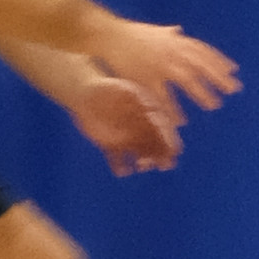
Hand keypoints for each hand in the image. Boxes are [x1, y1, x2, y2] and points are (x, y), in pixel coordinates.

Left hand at [48, 52, 184, 175]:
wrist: (84, 94)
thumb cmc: (108, 87)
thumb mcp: (126, 90)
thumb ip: (140, 99)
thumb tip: (153, 109)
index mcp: (146, 115)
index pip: (163, 130)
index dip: (170, 140)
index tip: (174, 149)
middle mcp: (138, 129)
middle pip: (155, 146)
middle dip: (161, 156)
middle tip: (164, 165)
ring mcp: (125, 138)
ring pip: (139, 155)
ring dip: (144, 163)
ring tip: (142, 165)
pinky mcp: (109, 145)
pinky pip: (117, 159)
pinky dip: (120, 167)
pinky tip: (122, 170)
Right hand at [86, 16, 236, 122]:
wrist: (110, 36)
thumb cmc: (132, 35)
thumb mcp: (155, 31)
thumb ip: (169, 33)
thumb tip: (178, 30)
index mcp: (175, 41)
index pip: (203, 50)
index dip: (219, 60)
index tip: (234, 71)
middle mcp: (172, 51)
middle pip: (201, 65)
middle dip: (219, 77)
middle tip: (234, 89)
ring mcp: (160, 64)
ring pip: (186, 80)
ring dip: (202, 93)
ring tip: (215, 106)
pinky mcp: (146, 77)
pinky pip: (162, 96)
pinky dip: (173, 109)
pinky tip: (182, 121)